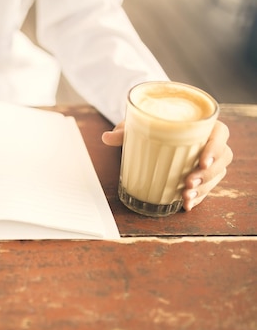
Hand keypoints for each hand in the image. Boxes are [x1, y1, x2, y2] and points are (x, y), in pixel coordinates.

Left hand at [102, 120, 232, 210]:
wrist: (154, 132)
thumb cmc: (152, 126)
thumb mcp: (140, 125)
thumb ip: (126, 131)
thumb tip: (106, 137)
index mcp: (201, 125)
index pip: (220, 133)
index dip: (215, 147)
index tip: (202, 161)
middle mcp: (209, 142)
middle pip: (223, 157)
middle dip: (208, 173)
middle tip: (188, 182)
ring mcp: (208, 160)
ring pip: (217, 174)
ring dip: (204, 187)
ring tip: (186, 195)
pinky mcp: (203, 175)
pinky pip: (208, 187)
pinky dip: (198, 197)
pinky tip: (187, 205)